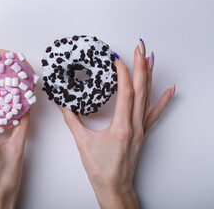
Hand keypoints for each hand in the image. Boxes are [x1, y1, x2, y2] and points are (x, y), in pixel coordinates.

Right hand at [61, 41, 174, 208]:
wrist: (114, 186)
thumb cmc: (100, 168)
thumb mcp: (83, 143)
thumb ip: (72, 121)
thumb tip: (63, 105)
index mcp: (121, 127)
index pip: (125, 93)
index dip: (123, 74)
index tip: (118, 59)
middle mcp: (134, 126)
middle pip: (140, 90)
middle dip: (140, 66)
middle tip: (140, 48)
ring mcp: (140, 129)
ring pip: (148, 98)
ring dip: (149, 77)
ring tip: (150, 59)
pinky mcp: (142, 133)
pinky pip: (154, 114)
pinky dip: (163, 100)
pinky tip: (170, 90)